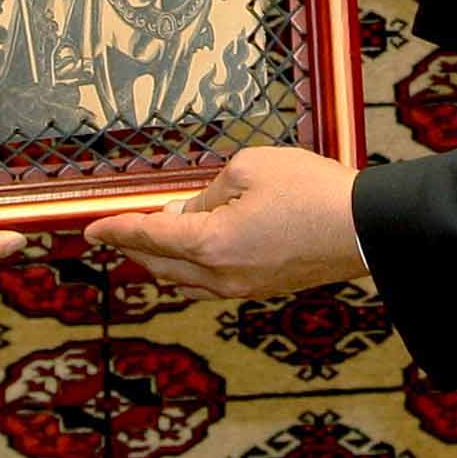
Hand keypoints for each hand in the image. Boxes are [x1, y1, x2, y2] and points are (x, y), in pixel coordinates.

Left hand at [85, 147, 363, 297]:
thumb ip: (208, 191)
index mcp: (211, 245)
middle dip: (136, 246)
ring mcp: (243, 289)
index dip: (116, 230)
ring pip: (186, 279)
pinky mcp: (263, 289)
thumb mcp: (249, 169)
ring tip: (156, 235)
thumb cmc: (311, 192)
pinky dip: (194, 264)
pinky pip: (212, 281)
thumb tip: (192, 212)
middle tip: (119, 229)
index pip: (148, 238)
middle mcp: (221, 277)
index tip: (91, 229)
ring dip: (165, 258)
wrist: (365, 229)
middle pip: (161, 266)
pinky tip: (198, 246)